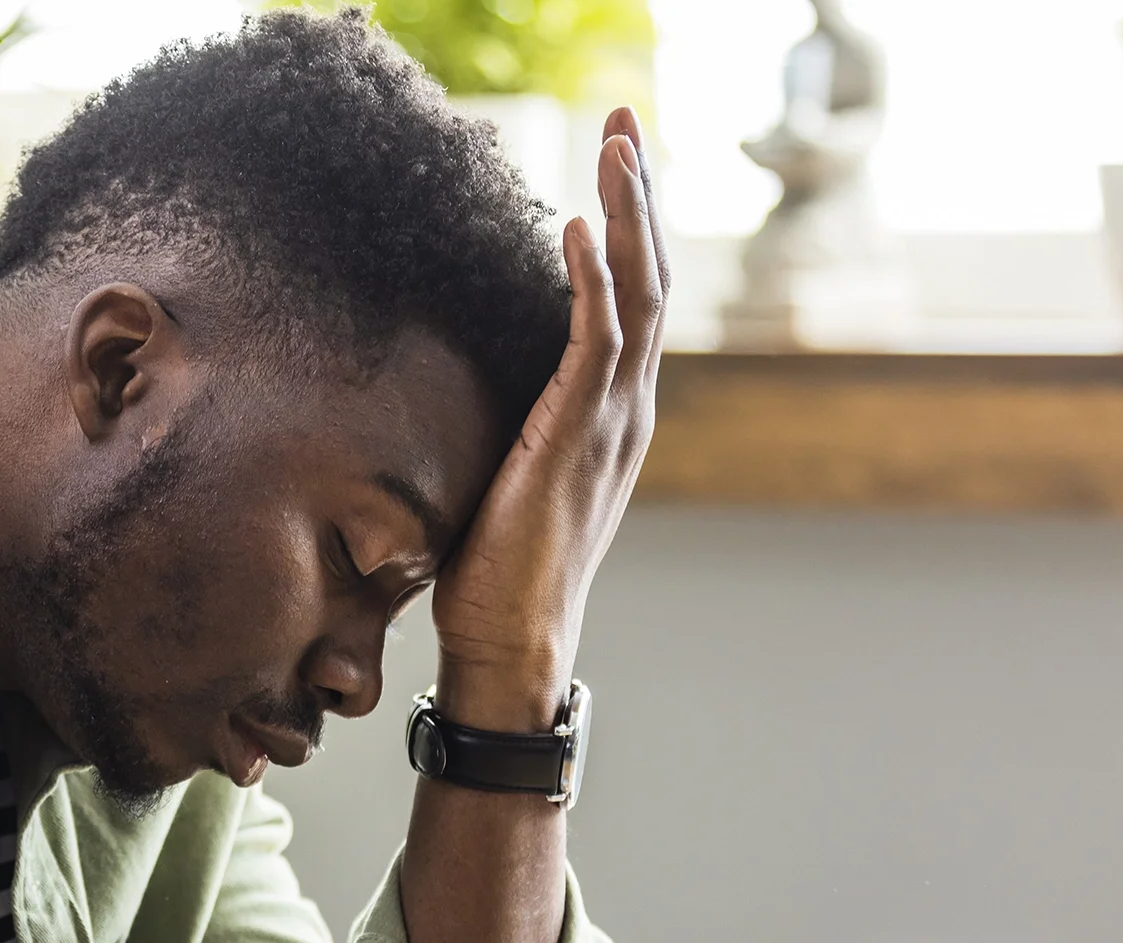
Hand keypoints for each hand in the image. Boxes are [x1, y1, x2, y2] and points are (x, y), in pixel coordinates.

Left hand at [429, 107, 667, 731]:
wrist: (510, 640)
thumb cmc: (495, 571)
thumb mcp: (511, 476)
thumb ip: (514, 426)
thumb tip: (472, 393)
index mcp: (614, 416)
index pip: (636, 301)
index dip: (631, 229)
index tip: (619, 165)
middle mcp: (627, 410)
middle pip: (651, 279)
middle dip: (639, 196)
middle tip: (627, 123)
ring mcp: (610, 423)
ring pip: (638, 294)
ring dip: (627, 214)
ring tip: (617, 146)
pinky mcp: (576, 438)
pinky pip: (595, 340)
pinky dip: (592, 278)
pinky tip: (577, 227)